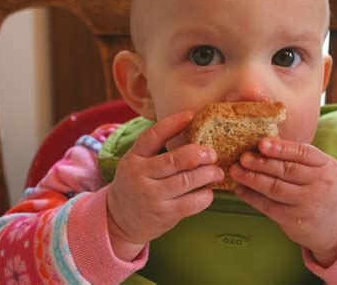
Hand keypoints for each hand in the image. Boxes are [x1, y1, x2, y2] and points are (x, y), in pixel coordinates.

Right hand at [107, 111, 223, 260]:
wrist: (120, 220)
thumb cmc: (135, 185)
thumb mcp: (135, 163)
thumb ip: (155, 150)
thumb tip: (190, 129)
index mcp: (133, 158)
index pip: (153, 136)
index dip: (172, 123)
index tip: (190, 115)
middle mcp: (140, 176)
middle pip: (176, 159)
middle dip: (200, 154)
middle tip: (212, 154)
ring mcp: (152, 197)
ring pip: (187, 180)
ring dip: (208, 174)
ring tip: (217, 172)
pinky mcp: (164, 215)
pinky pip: (191, 203)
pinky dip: (205, 196)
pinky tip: (208, 191)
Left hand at [229, 138, 336, 266]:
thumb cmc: (323, 188)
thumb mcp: (322, 169)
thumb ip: (300, 158)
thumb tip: (263, 145)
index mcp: (326, 166)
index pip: (303, 153)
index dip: (281, 148)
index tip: (262, 143)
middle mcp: (319, 185)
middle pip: (287, 171)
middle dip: (261, 163)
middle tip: (242, 157)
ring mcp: (308, 204)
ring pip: (275, 189)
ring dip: (252, 179)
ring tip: (236, 171)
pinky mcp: (295, 221)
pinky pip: (269, 207)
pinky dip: (252, 197)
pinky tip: (240, 189)